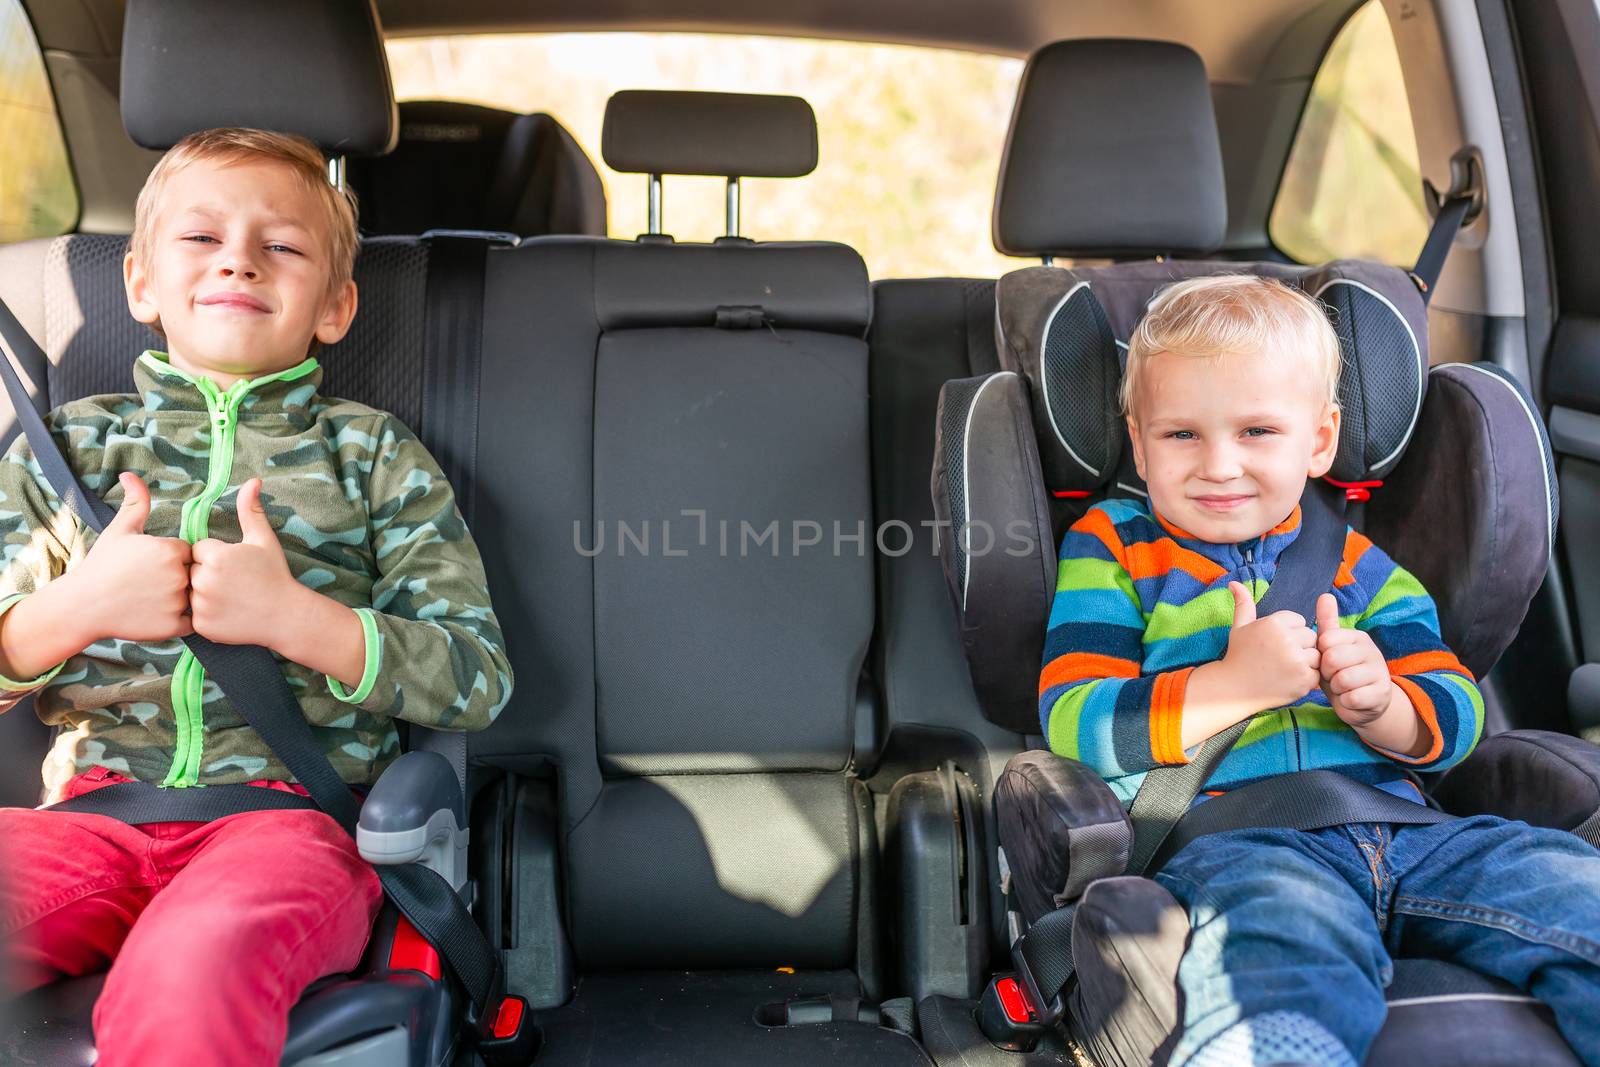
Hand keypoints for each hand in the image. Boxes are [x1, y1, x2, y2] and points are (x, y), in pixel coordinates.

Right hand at [63, 472, 191, 642]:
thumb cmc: (103, 566)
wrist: (83, 605)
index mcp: (171, 550)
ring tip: (152, 599)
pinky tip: (156, 613)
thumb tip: (130, 474)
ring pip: (194, 598)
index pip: (188, 552)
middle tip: (150, 584)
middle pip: (193, 574)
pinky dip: (178, 620)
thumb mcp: (120, 530)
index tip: (150, 566)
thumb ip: (136, 502)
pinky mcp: (173, 626)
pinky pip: (190, 622)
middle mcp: (178, 575)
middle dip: (178, 578)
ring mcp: (177, 602)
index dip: (171, 559)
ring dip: (181, 599)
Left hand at [189, 478, 303, 647]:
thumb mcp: (263, 540)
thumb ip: (250, 510)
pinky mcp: (201, 626)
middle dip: (208, 574)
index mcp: (216, 555)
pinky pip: (193, 615)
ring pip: (190, 593)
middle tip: (234, 584)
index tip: (236, 567)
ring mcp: (201, 605)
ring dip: (204, 594)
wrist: (286, 616)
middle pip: (193, 570)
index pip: (199, 549)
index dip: (217, 556)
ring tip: (230, 598)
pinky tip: (227, 612)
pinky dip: (206, 614)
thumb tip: (252, 480)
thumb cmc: (275, 575)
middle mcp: (204, 580)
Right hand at [1218, 581, 1320, 710]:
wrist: (1234, 689)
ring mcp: (1297, 661)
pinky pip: (1317, 672)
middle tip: (1279, 657)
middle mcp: (1287, 640)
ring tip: (1284, 668)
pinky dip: (1306, 677)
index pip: (1300, 621)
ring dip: (1305, 661)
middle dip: (1299, 646)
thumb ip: (1243, 603)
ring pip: (1316, 654)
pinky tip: (1288, 679)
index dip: (1289, 632)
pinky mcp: (1304, 680)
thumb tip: (1234, 581)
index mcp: (1274, 623)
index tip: (1273, 644)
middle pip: (1311, 637)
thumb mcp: (1239, 627)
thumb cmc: (1238, 656)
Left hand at [1315, 593, 1394, 726]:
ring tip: (1343, 688)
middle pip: (1332, 659)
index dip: (1320, 655)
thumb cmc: (1342, 672)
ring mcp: (1379, 672)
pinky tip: (1351, 699)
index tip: (1326, 660)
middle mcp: (1371, 650)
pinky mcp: (1382, 694)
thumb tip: (1325, 595)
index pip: (1325, 640)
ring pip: (1342, 680)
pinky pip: (1352, 698)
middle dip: (1327, 673)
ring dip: (1336, 689)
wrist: (1364, 703)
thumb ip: (1327, 623)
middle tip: (1334, 676)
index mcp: (1357, 636)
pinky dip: (1346, 702)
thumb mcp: (1331, 648)